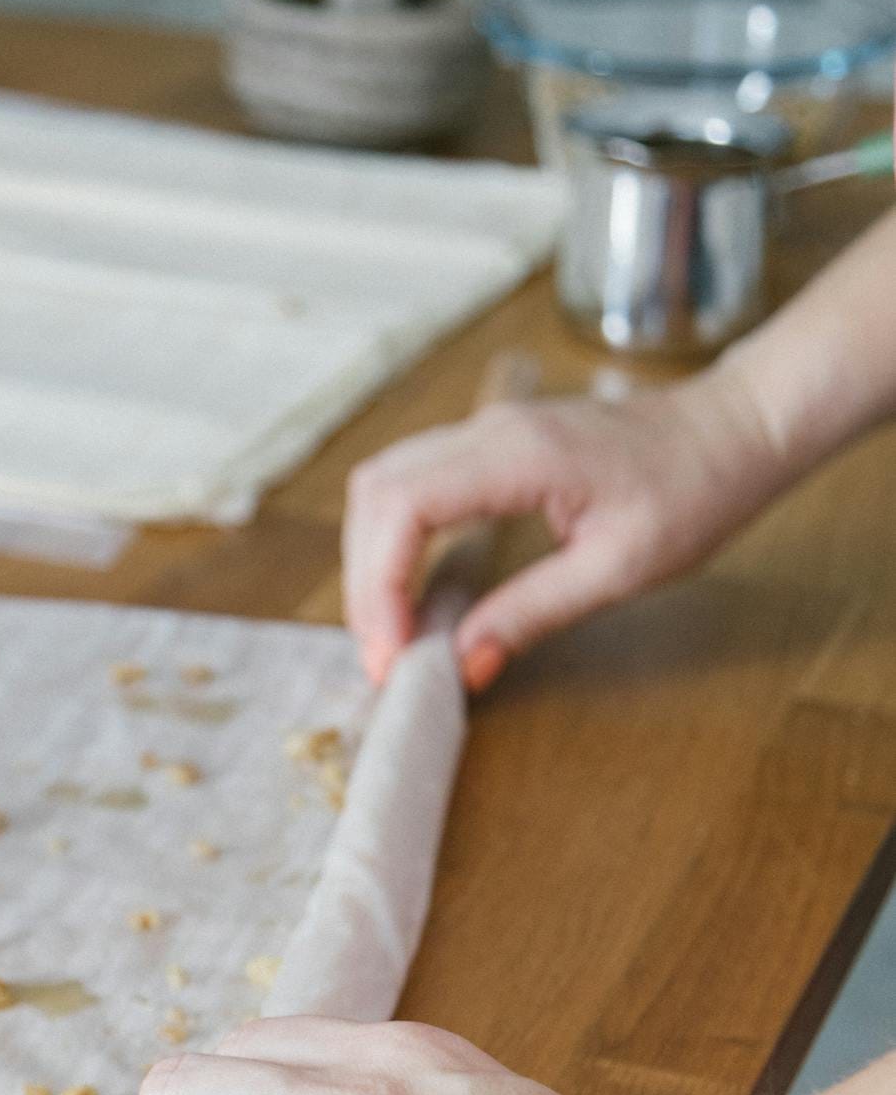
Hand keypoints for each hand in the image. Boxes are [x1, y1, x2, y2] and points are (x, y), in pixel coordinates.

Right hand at [342, 368, 788, 690]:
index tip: (391, 654)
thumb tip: (463, 663)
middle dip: (364, 580)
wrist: (730, 432)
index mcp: (518, 453)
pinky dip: (395, 539)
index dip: (380, 585)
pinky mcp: (489, 447)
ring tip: (393, 630)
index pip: (404, 508)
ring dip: (372, 558)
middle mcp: (488, 430)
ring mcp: (485, 431)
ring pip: (384, 484)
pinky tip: (413, 589)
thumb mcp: (620, 569)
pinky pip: (413, 483)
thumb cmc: (693, 491)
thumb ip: (533, 612)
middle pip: (376, 493)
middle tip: (385, 656)